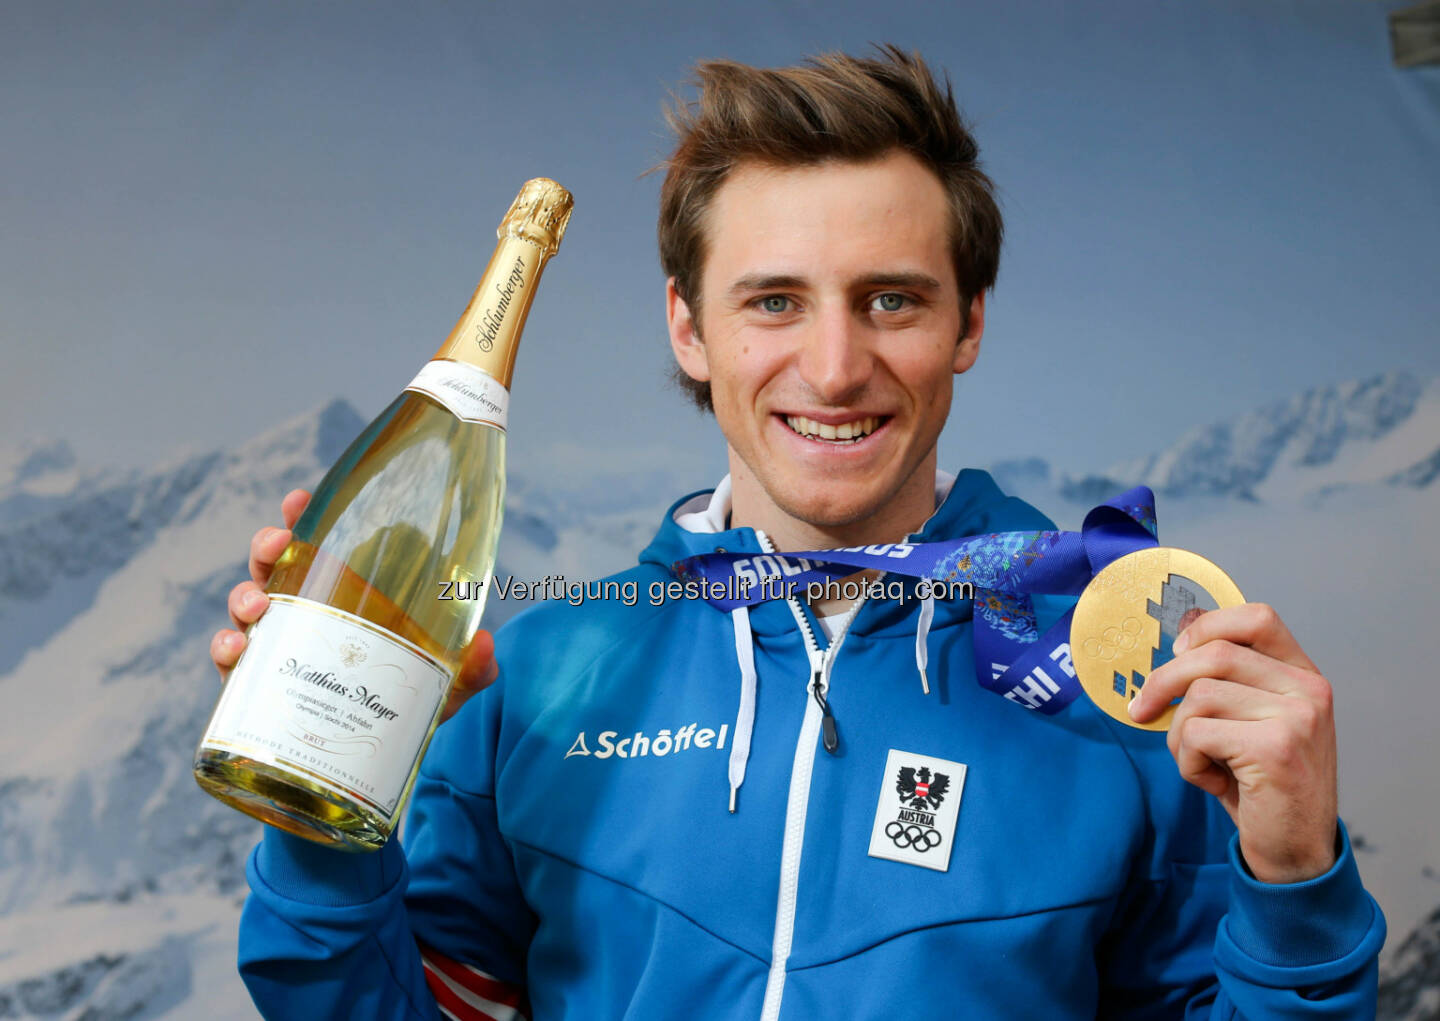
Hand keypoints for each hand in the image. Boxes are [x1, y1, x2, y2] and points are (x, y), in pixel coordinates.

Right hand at [208, 488, 498, 723]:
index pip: (318, 547)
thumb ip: (470, 666)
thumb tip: (486, 647)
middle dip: (265, 549)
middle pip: (273, 568)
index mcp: (343, 596)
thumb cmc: (407, 703)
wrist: (379, 761)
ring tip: (257, 607)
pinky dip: (225, 651)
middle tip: (276, 544)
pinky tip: (235, 652)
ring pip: (247, 608)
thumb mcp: (444, 681)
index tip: (298, 500)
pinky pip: (232, 664)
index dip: (302, 518)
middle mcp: (304, 615)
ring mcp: (278, 649)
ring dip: (243, 598)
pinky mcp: (258, 690)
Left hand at [1128, 603, 1337, 883]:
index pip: (1257, 617)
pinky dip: (1188, 762)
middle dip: (1163, 682)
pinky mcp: (1276, 748)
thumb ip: (1227, 682)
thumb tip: (1178, 638)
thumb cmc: (1260, 786)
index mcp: (1303, 676)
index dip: (1207, 627)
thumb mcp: (1248, 723)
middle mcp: (1309, 689)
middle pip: (1213, 654)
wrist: (1295, 853)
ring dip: (1179, 735)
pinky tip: (1213, 783)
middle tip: (1141, 711)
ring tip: (1200, 762)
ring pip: (1199, 695)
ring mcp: (1298, 717)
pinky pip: (1197, 733)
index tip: (1177, 653)